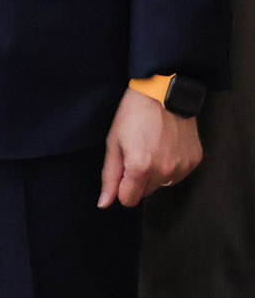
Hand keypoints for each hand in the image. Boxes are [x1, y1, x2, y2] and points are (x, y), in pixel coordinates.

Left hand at [100, 86, 200, 208]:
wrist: (163, 94)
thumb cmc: (133, 116)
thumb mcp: (114, 143)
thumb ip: (110, 176)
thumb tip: (104, 203)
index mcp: (140, 167)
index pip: (129, 200)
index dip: (122, 189)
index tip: (121, 174)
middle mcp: (164, 171)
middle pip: (145, 192)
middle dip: (137, 179)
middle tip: (135, 153)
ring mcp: (182, 166)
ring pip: (162, 184)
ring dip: (155, 173)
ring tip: (151, 147)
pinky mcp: (194, 160)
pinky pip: (178, 174)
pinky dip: (171, 166)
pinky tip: (166, 146)